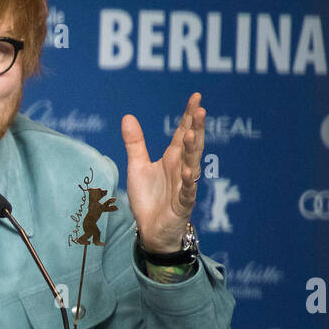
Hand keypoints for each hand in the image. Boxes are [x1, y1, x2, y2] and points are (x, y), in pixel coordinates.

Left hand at [121, 92, 204, 251]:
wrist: (151, 231)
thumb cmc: (149, 199)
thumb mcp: (138, 167)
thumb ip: (135, 143)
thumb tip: (128, 116)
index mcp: (172, 158)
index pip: (182, 133)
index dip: (189, 116)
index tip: (196, 97)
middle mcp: (181, 169)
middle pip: (191, 145)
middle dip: (196, 127)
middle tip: (200, 109)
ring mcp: (184, 187)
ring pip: (192, 165)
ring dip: (193, 150)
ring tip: (193, 133)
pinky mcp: (182, 205)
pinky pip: (187, 192)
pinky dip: (188, 182)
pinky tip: (188, 171)